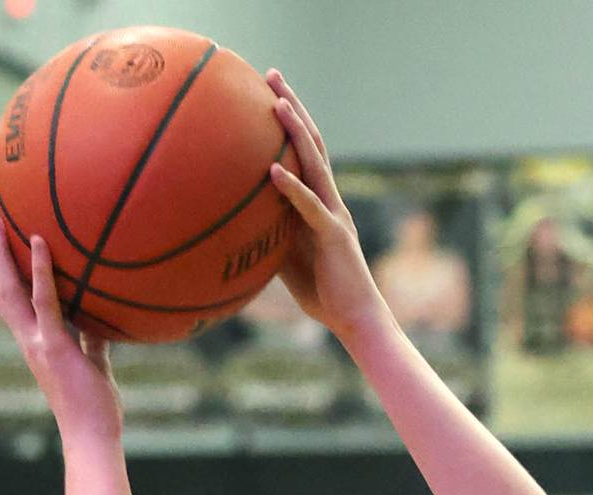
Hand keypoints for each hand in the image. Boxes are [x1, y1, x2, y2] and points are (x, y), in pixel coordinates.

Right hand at [0, 210, 121, 446]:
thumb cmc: (95, 409)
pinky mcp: (55, 346)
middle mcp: (28, 339)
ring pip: (8, 288)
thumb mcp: (94, 366)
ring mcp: (38, 341)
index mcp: (35, 342)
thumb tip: (99, 326)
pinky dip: (40, 270)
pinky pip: (44, 301)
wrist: (92, 438)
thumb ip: (91, 343)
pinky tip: (39, 241)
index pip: (8, 297)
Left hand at [264, 71, 388, 344]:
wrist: (356, 320)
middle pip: (312, 144)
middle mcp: (330, 201)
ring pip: (316, 164)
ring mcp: (334, 215)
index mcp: (321, 203)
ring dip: (295, 131)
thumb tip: (235, 224)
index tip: (268, 92)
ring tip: (277, 103)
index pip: (305, 153)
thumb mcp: (288, 258)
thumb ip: (271, 234)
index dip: (290, 122)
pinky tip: (273, 169)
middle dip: (293, 108)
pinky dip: (291, 187)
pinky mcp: (334, 235)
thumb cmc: (323, 294)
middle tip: (272, 76)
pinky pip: (310, 207)